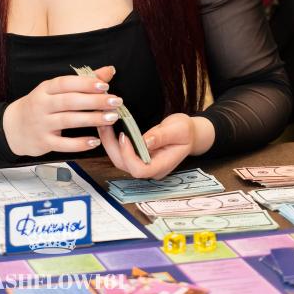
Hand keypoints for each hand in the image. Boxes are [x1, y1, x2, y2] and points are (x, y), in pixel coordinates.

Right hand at [3, 65, 120, 156]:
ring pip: (68, 121)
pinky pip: (63, 144)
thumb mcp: (55, 90)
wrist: (13, 128)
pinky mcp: (43, 142)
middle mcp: (42, 105)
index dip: (84, 83)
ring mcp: (41, 124)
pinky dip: (80, 143)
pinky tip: (95, 141)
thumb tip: (109, 70)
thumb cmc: (40, 105)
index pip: (65, 83)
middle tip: (115, 102)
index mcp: (45, 89)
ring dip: (92, 119)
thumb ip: (83, 81)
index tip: (104, 85)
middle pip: (69, 101)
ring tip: (111, 118)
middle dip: (94, 101)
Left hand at [99, 113, 214, 178]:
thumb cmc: (186, 132)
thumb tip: (145, 141)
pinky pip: (122, 152)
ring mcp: (144, 163)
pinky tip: (108, 126)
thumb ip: (161, 136)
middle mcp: (150, 168)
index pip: (140, 169)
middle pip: (125, 166)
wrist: (190, 134)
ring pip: (120, 160)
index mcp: (162, 165)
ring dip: (109, 143)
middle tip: (104, 125)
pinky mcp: (138, 156)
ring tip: (103, 123)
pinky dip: (113, 140)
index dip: (128, 155)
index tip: (124, 135)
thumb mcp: (178, 129)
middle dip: (112, 147)